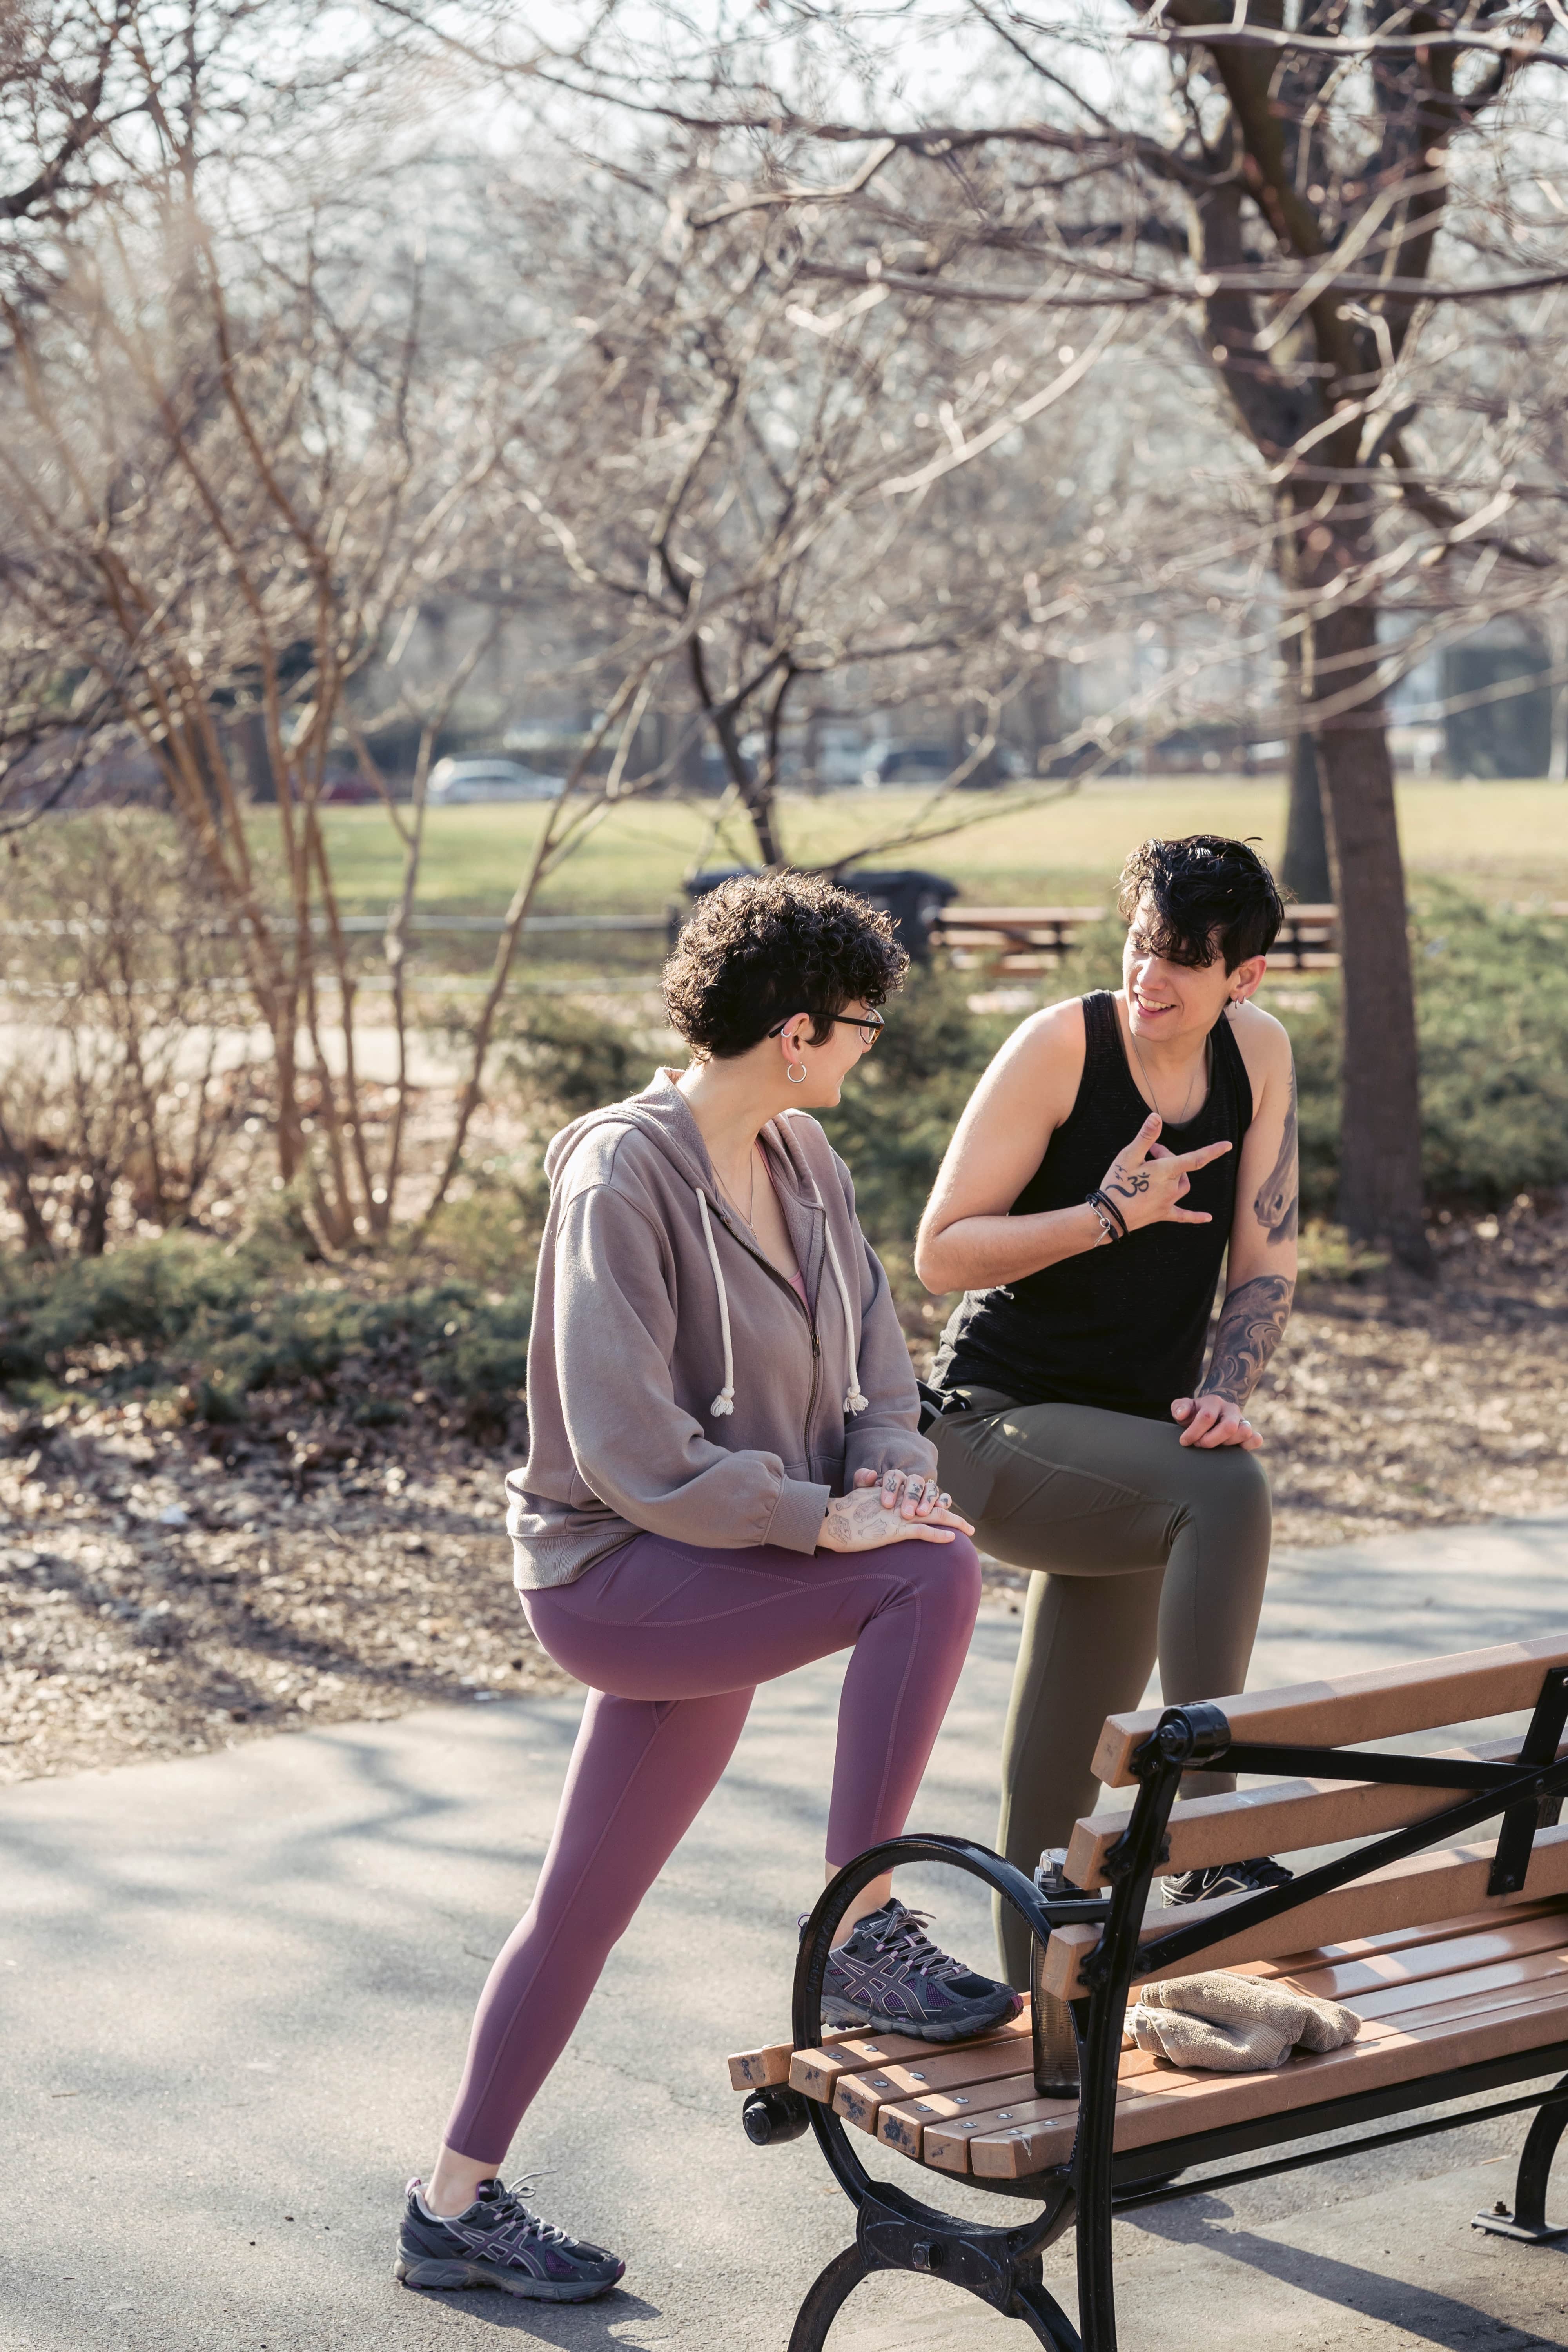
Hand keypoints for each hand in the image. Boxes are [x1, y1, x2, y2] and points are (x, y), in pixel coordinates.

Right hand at [819, 1472, 973, 1549]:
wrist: (830, 1521)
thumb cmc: (842, 1512)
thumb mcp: (857, 1493)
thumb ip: (866, 1483)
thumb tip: (871, 1476)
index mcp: (893, 1495)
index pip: (921, 1496)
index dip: (938, 1504)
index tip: (950, 1511)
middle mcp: (899, 1503)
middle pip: (933, 1505)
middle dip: (953, 1516)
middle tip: (969, 1526)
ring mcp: (898, 1517)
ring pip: (933, 1517)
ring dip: (954, 1524)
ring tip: (969, 1531)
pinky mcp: (894, 1531)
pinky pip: (922, 1532)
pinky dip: (938, 1535)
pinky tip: (951, 1539)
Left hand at [850, 1465, 953, 1521]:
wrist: (877, 1518)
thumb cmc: (869, 1507)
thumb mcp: (862, 1496)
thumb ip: (862, 1482)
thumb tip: (871, 1473)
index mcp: (893, 1479)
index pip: (894, 1476)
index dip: (891, 1488)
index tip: (886, 1504)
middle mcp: (910, 1483)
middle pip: (915, 1481)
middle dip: (911, 1496)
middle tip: (906, 1513)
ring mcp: (923, 1492)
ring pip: (930, 1488)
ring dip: (928, 1500)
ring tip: (921, 1514)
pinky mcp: (934, 1502)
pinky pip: (943, 1498)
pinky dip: (944, 1501)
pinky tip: (941, 1508)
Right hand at [1098, 1114, 1231, 1233]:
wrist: (1109, 1214)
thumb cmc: (1117, 1182)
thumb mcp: (1128, 1156)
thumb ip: (1146, 1136)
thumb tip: (1156, 1117)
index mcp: (1166, 1171)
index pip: (1195, 1158)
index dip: (1212, 1151)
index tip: (1228, 1145)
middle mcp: (1172, 1187)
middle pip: (1181, 1168)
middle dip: (1168, 1157)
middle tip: (1148, 1153)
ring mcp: (1169, 1202)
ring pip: (1183, 1186)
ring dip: (1177, 1175)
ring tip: (1157, 1170)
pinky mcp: (1163, 1214)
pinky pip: (1183, 1215)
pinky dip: (1196, 1216)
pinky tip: (1208, 1218)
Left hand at [1171, 1393, 1263, 1450]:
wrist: (1209, 1415)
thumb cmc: (1194, 1415)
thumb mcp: (1183, 1408)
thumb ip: (1179, 1408)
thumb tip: (1181, 1414)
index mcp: (1213, 1402)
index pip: (1207, 1417)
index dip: (1193, 1432)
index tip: (1184, 1441)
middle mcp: (1231, 1409)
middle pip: (1228, 1426)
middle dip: (1211, 1440)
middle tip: (1199, 1444)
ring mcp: (1242, 1420)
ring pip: (1244, 1432)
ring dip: (1227, 1444)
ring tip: (1215, 1445)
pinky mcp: (1249, 1433)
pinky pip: (1256, 1439)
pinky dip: (1248, 1446)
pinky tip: (1234, 1449)